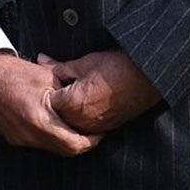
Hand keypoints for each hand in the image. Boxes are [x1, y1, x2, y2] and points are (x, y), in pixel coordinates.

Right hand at [0, 52, 99, 156]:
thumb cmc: (17, 73)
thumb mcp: (48, 78)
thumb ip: (68, 95)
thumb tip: (87, 103)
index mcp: (41, 120)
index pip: (74, 144)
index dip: (91, 141)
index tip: (101, 132)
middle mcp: (30, 135)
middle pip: (65, 151)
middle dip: (81, 143)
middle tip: (93, 132)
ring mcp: (20, 139)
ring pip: (52, 148)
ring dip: (66, 140)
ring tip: (77, 126)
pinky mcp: (14, 138)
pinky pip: (39, 143)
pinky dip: (52, 137)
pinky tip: (56, 124)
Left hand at [42, 50, 161, 134]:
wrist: (148, 77)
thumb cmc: (116, 66)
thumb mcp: (84, 63)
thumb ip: (59, 67)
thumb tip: (41, 60)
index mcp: (71, 104)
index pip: (46, 101)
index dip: (46, 89)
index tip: (49, 80)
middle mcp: (79, 121)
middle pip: (55, 117)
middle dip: (54, 103)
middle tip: (58, 87)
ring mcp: (93, 128)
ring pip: (69, 126)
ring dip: (66, 114)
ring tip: (72, 96)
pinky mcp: (105, 129)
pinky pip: (84, 129)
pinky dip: (80, 119)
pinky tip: (85, 105)